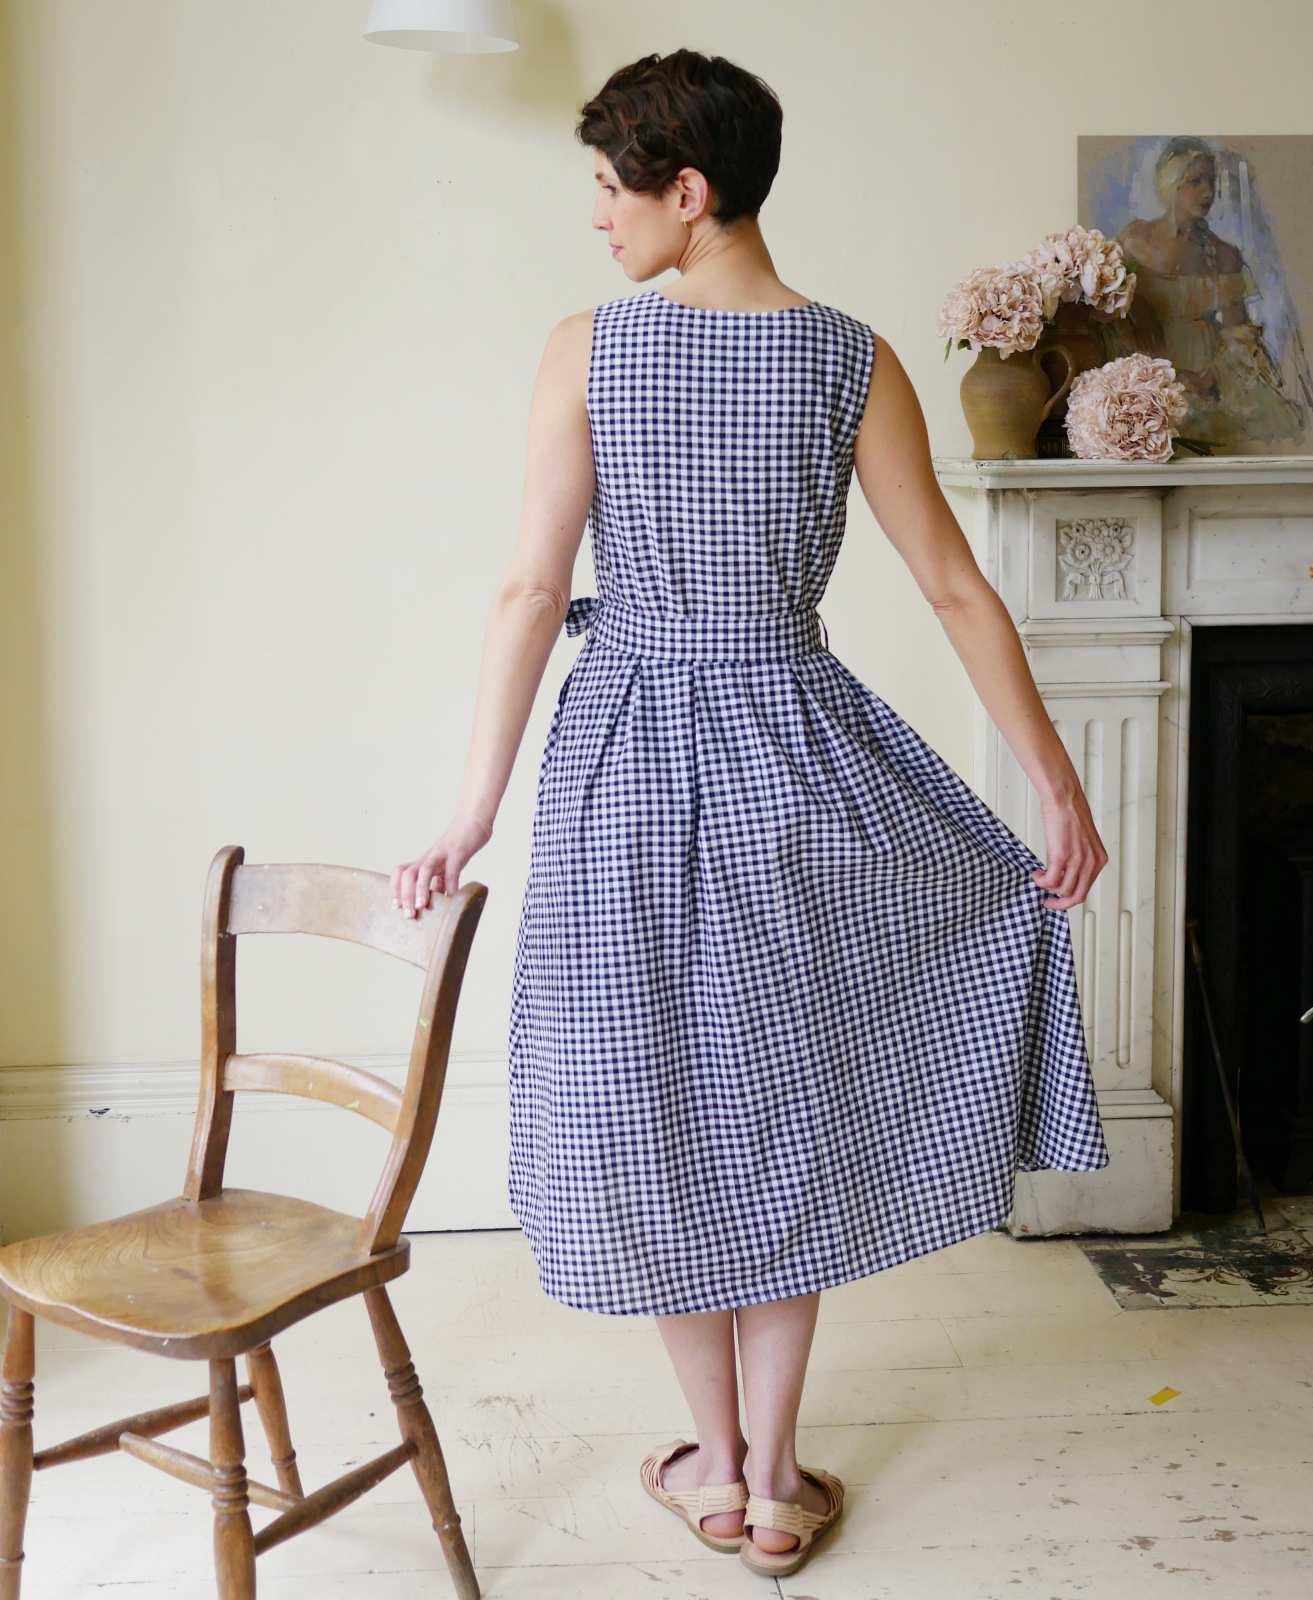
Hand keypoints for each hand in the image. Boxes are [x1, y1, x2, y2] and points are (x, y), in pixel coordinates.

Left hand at [391, 813, 492, 918]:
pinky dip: (451, 885)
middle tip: (409, 915)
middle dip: (405, 895)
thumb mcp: (447, 865)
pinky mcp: (457, 851)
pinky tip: (453, 899)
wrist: (473, 820)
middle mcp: (429, 857)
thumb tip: (439, 900)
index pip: (401, 872)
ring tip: (421, 906)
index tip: (396, 907)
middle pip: (407, 874)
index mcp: (424, 860)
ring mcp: (442, 853)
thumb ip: (441, 881)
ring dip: (420, 889)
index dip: (395, 889)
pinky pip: (452, 870)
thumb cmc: (460, 844)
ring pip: (424, 870)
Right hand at [1030, 790, 1106, 910]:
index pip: (1086, 889)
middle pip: (1077, 897)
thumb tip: (1066, 875)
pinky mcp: (1062, 856)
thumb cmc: (1070, 814)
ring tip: (1040, 878)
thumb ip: (1080, 859)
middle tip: (1048, 901)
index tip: (1058, 896)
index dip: (1069, 896)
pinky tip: (1037, 873)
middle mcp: (1092, 863)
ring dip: (1047, 888)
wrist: (1064, 799)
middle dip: (1060, 903)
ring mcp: (1078, 861)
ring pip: (1062, 891)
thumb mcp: (1083, 842)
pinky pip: (1050, 881)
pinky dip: (1041, 881)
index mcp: (1099, 860)